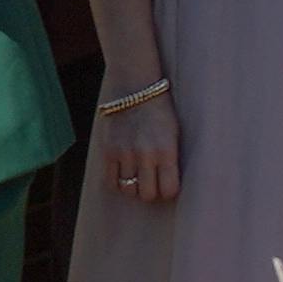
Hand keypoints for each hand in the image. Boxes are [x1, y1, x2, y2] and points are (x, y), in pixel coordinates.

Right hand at [96, 87, 178, 206]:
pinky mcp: (108, 151)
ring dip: (134, 188)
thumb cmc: (159, 110)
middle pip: (147, 194)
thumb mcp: (174, 132)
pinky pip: (110, 182)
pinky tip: (123, 174)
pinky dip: (117, 183)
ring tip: (138, 178)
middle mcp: (146, 155)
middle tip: (152, 183)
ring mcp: (125, 154)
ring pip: (128, 190)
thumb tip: (169, 185)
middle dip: (151, 192)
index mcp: (167, 150)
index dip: (168, 191)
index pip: (168, 190)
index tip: (167, 186)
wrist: (134, 87)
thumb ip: (171, 158)